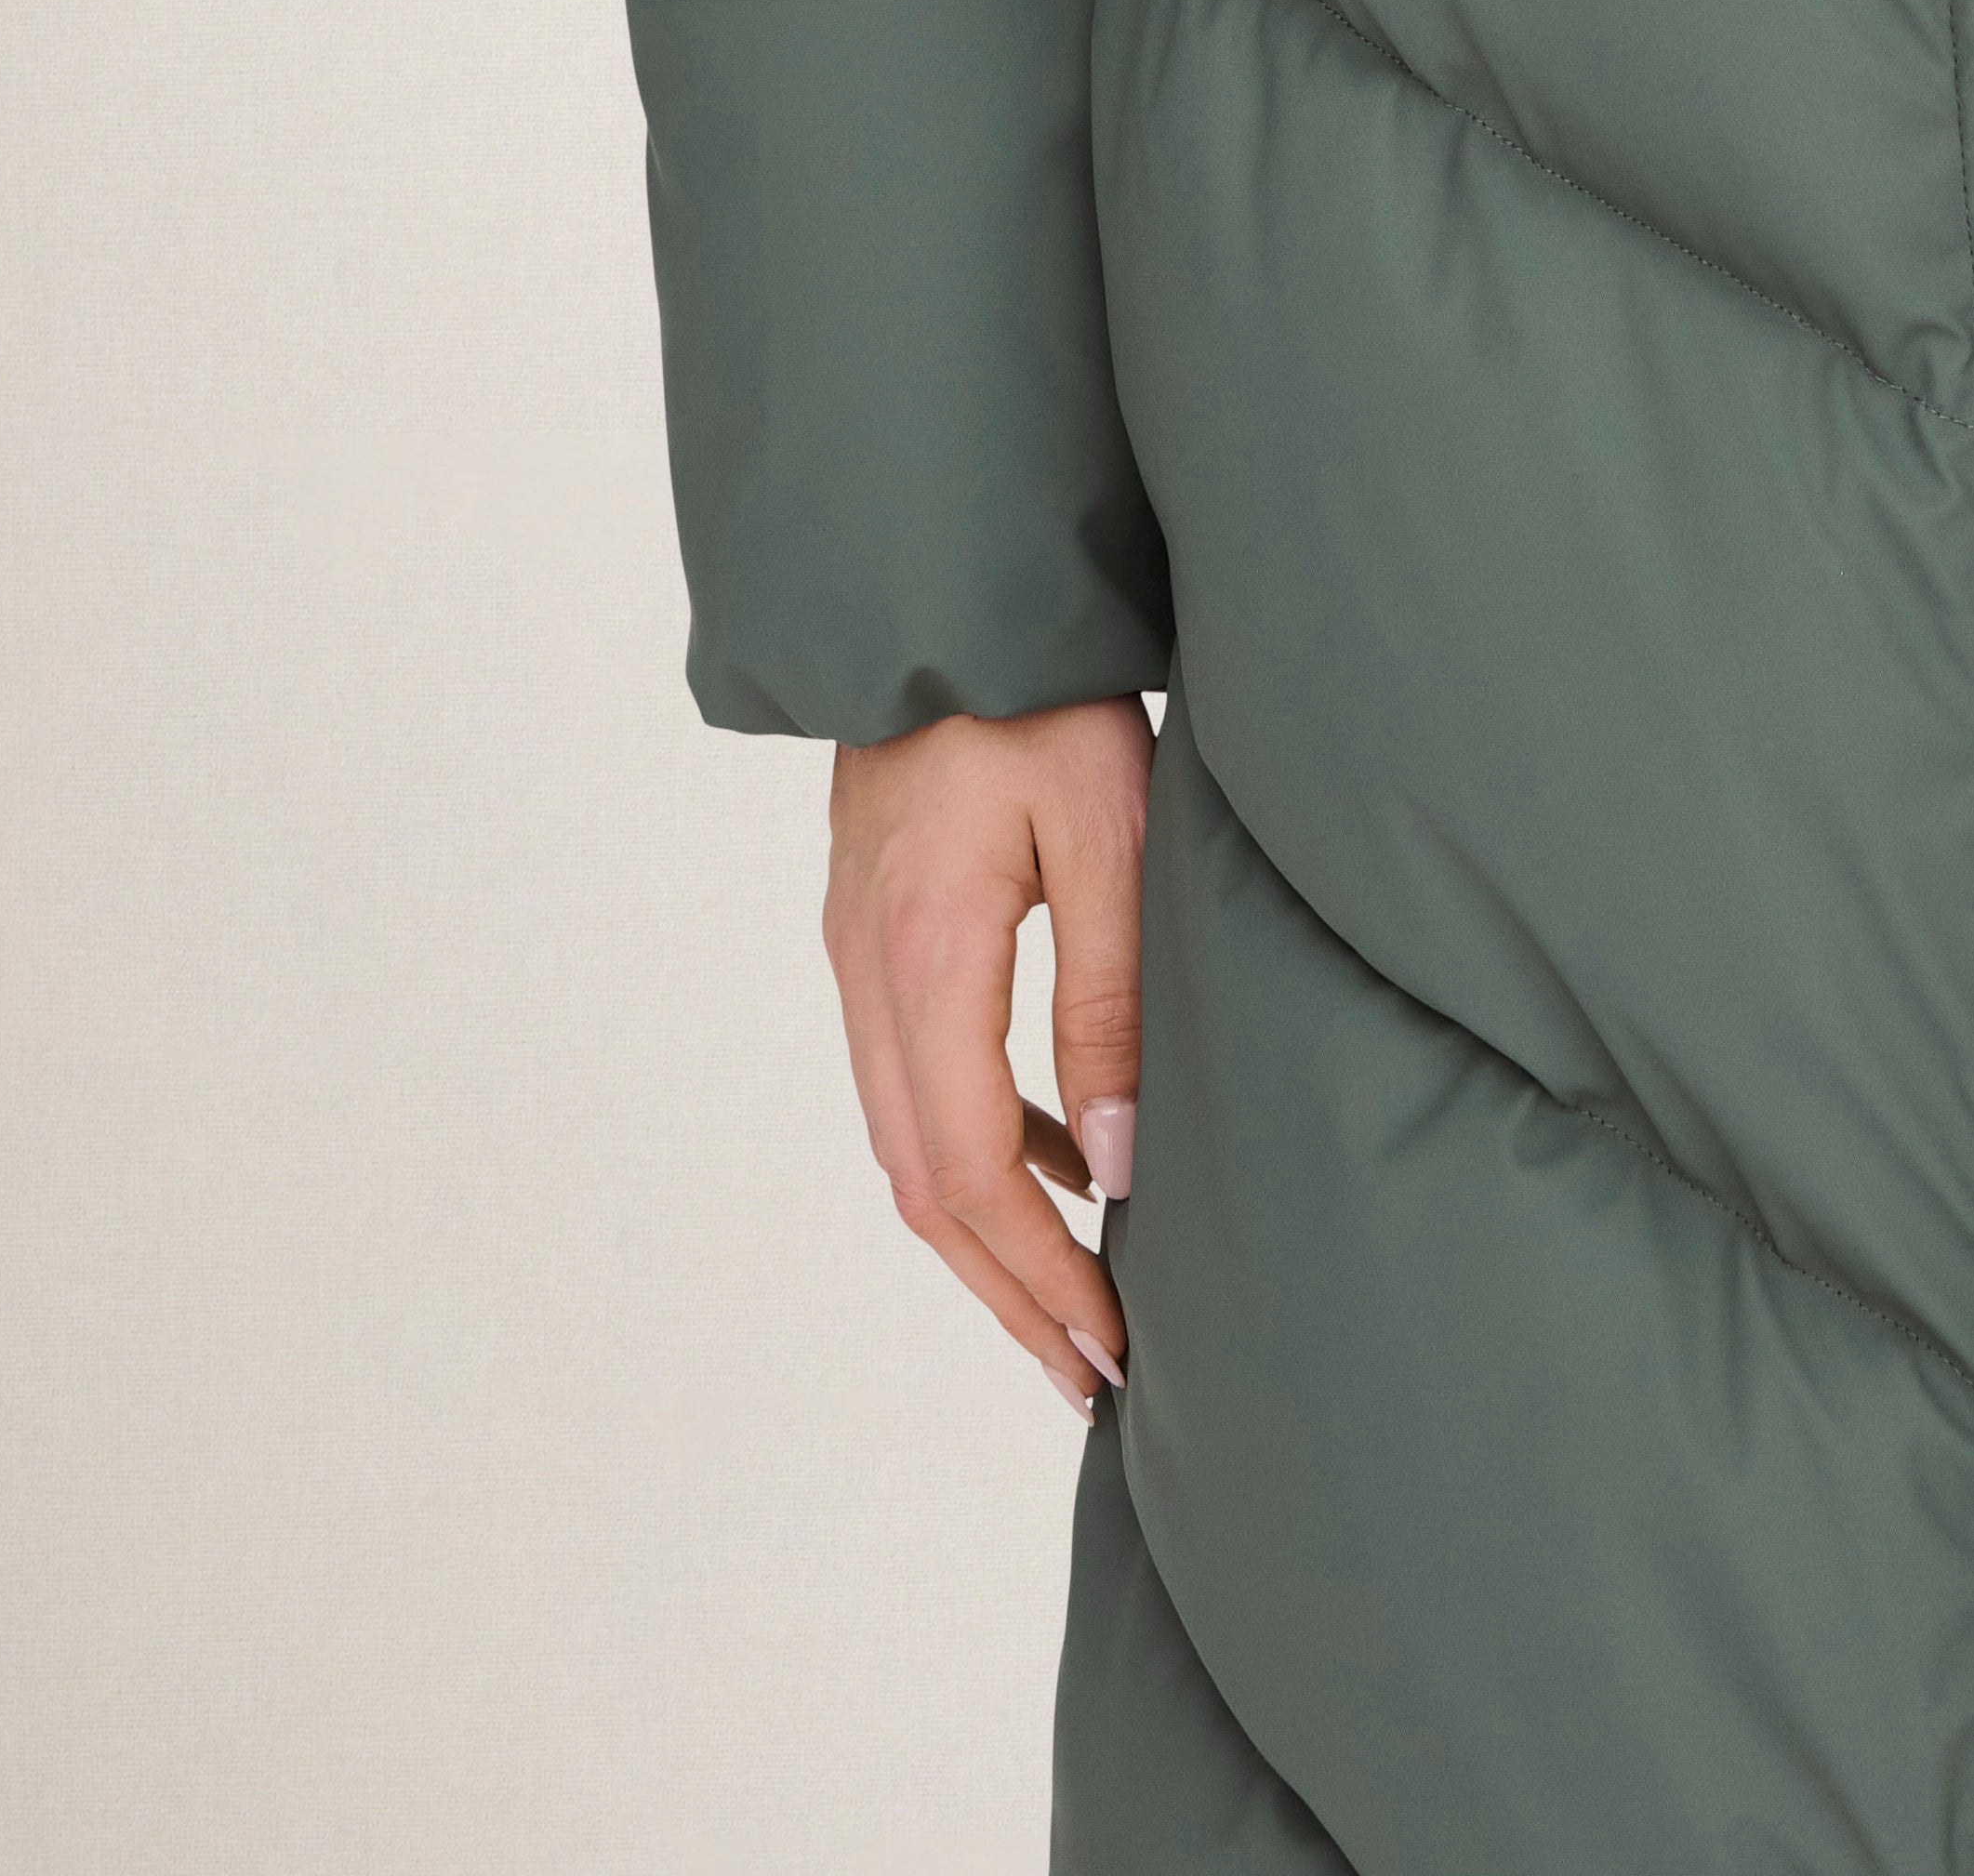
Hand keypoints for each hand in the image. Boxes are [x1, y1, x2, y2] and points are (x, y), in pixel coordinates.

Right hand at [823, 692, 1150, 1421]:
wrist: (937, 596)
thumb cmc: (1037, 696)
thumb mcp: (1107, 833)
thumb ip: (1109, 999)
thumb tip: (1113, 1168)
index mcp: (924, 965)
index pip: (970, 1176)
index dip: (1038, 1277)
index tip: (1109, 1348)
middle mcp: (868, 980)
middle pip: (924, 1188)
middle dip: (1008, 1292)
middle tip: (1090, 1377)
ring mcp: (859, 958)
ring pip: (910, 1144)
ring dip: (988, 1233)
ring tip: (1074, 1304)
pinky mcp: (876, 933)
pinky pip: (916, 1079)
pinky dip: (980, 1146)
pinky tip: (1058, 1158)